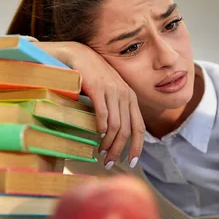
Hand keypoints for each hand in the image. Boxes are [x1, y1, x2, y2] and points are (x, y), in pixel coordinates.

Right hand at [36, 41, 144, 168]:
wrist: (79, 55)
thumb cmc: (93, 77)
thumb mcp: (110, 94)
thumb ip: (116, 111)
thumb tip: (115, 137)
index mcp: (131, 98)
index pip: (139, 128)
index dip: (137, 147)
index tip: (131, 163)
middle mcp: (125, 95)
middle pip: (127, 131)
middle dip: (119, 151)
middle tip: (109, 163)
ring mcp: (112, 91)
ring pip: (116, 126)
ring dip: (108, 144)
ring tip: (100, 154)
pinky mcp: (98, 88)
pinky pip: (103, 113)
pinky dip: (101, 127)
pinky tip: (97, 135)